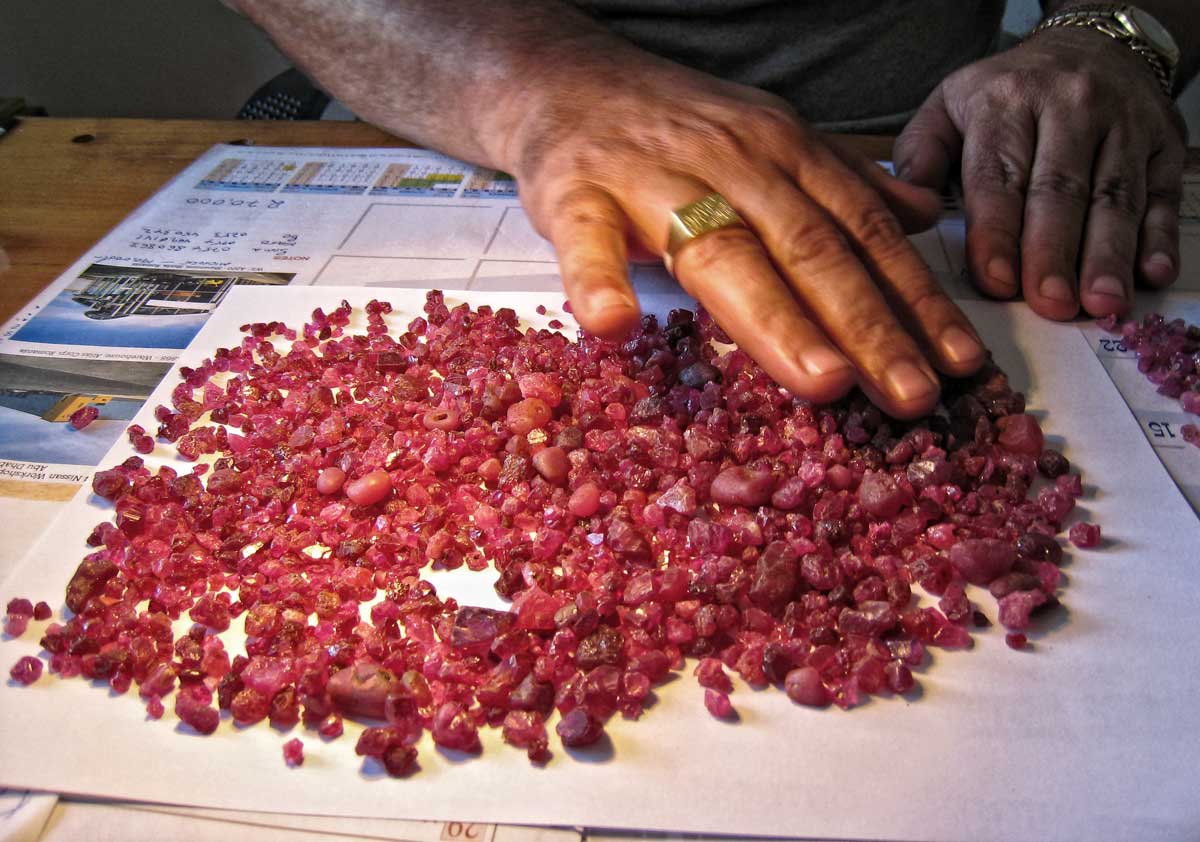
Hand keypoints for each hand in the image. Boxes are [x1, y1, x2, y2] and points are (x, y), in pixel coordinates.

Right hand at [499, 50, 986, 418]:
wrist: (565, 80)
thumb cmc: (672, 125)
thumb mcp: (769, 136)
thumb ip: (842, 179)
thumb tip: (923, 213)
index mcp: (783, 152)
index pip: (861, 229)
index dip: (913, 296)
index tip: (959, 361)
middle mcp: (731, 162)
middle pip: (808, 250)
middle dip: (868, 326)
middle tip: (912, 396)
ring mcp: (651, 178)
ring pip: (721, 252)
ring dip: (775, 319)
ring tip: (822, 380)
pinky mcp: (574, 195)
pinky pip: (587, 240)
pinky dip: (600, 280)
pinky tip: (616, 327)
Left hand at [894, 26, 1187, 319]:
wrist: (1088, 46)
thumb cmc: (1006, 95)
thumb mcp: (949, 106)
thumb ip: (921, 155)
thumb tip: (903, 207)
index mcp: (1006, 104)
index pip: (998, 178)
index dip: (998, 234)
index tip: (997, 282)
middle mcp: (1070, 109)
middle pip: (1061, 192)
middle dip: (1055, 254)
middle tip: (1051, 305)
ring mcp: (1124, 124)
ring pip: (1116, 197)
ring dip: (1109, 256)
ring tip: (1101, 303)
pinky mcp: (1165, 142)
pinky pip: (1163, 193)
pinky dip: (1160, 237)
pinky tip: (1152, 274)